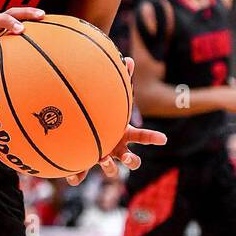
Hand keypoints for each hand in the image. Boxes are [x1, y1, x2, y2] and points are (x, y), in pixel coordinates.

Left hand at [65, 57, 166, 184]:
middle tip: (127, 156)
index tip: (164, 139)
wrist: (82, 128)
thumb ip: (120, 80)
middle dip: (132, 160)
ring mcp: (102, 158)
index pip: (143, 137)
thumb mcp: (111, 98)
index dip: (153, 138)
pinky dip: (77, 176)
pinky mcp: (86, 164)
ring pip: (111, 170)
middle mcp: (116, 149)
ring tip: (103, 160)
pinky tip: (72, 176)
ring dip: (110, 168)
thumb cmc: (101, 112)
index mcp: (124, 134)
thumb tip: (127, 58)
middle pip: (132, 160)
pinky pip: (82, 175)